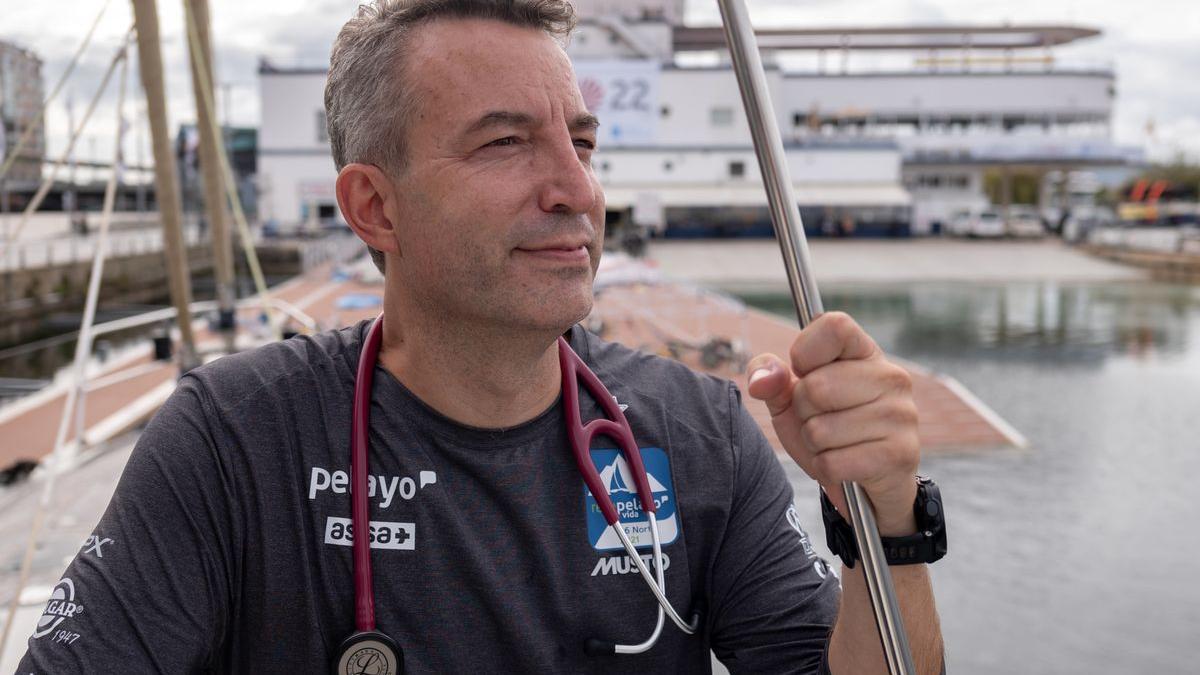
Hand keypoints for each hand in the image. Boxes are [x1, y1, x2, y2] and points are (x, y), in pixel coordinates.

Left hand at [746, 312, 919, 534]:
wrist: (865, 487)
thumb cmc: (828, 431)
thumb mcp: (790, 401)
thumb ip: (769, 379)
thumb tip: (761, 380)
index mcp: (865, 353)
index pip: (834, 326)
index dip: (805, 352)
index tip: (806, 373)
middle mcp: (891, 377)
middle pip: (815, 386)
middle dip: (804, 412)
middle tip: (823, 419)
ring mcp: (901, 415)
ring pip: (821, 430)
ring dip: (815, 445)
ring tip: (836, 444)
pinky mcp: (900, 453)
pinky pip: (833, 463)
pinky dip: (827, 469)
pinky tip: (846, 466)